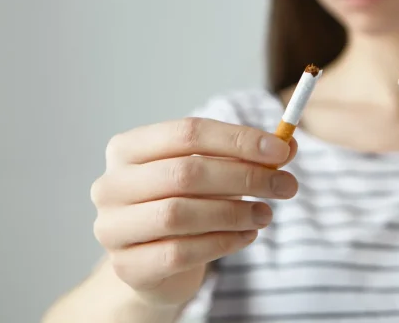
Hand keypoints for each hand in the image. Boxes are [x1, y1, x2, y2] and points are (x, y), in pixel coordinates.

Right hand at [90, 117, 298, 305]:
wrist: (156, 262)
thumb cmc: (186, 203)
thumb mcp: (213, 172)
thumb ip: (246, 156)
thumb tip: (288, 145)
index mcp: (128, 148)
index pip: (187, 132)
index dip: (237, 140)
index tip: (281, 150)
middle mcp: (111, 184)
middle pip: (185, 172)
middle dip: (244, 177)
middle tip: (286, 185)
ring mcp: (113, 227)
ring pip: (180, 214)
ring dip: (234, 213)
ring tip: (266, 214)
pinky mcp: (127, 266)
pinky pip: (180, 252)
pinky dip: (222, 242)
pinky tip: (247, 236)